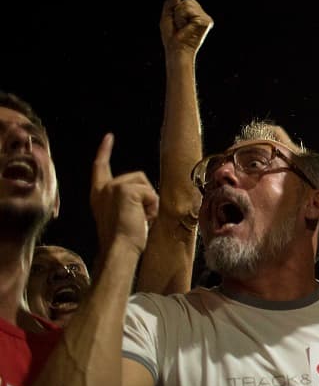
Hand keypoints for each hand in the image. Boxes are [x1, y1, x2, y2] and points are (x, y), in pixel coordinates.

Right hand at [90, 133, 158, 255]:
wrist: (120, 249)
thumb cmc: (125, 239)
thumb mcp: (123, 214)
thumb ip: (128, 201)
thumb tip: (148, 197)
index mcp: (99, 194)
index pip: (101, 167)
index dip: (104, 151)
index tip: (108, 137)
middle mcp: (104, 188)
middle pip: (139, 177)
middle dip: (147, 196)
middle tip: (139, 218)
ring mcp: (114, 187)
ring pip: (146, 184)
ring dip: (150, 202)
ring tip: (140, 219)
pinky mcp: (125, 190)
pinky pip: (151, 193)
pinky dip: (152, 206)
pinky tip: (142, 218)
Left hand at [160, 0, 213, 56]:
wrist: (177, 50)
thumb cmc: (172, 37)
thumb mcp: (168, 17)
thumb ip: (171, 4)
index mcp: (198, 16)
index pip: (188, 1)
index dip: (178, 10)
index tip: (179, 24)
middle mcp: (204, 17)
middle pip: (189, 1)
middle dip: (179, 11)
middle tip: (180, 26)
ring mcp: (206, 19)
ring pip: (188, 4)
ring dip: (179, 15)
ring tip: (183, 27)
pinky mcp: (205, 21)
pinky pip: (188, 9)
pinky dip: (182, 18)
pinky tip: (186, 28)